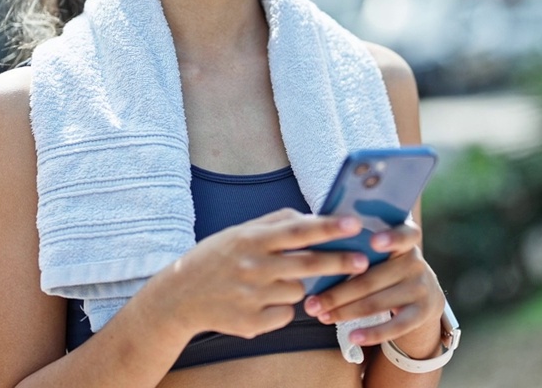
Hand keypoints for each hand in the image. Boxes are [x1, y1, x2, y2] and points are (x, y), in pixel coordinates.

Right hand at [155, 208, 372, 339]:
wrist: (179, 298)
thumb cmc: (215, 258)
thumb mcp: (238, 232)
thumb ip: (274, 223)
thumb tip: (311, 217)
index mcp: (251, 239)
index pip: (298, 231)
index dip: (328, 227)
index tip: (353, 224)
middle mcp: (254, 267)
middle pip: (309, 264)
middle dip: (340, 262)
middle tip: (362, 261)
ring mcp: (253, 297)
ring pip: (300, 290)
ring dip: (298, 286)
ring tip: (272, 282)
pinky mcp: (252, 323)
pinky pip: (286, 314)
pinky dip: (281, 308)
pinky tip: (260, 302)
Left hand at [301, 218, 444, 346]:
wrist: (424, 292)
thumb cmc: (387, 264)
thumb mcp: (384, 249)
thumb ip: (360, 245)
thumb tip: (317, 256)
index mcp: (404, 239)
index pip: (403, 234)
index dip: (390, 238)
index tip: (373, 241)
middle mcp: (415, 261)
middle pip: (371, 278)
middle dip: (337, 293)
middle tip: (310, 304)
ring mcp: (420, 287)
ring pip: (377, 303)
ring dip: (345, 312)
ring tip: (321, 317)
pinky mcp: (421, 312)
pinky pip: (396, 326)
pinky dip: (372, 333)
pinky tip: (352, 337)